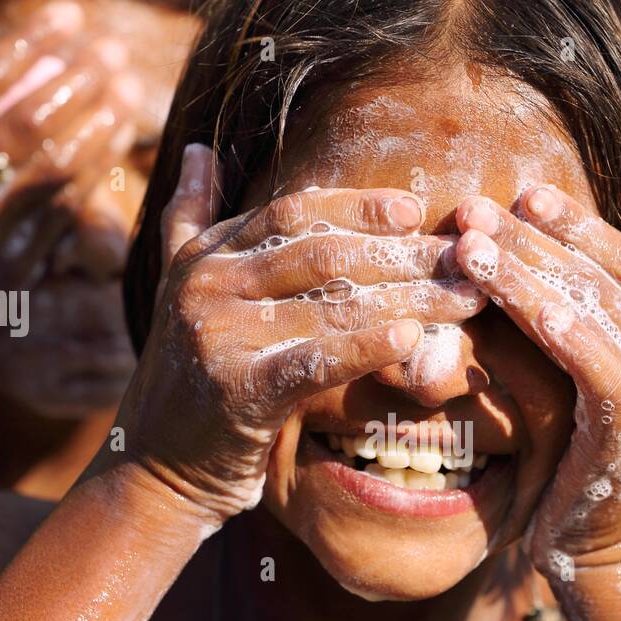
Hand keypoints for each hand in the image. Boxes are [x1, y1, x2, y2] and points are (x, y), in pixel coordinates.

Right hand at [0, 0, 142, 294]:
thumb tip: (47, 47)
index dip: (26, 47)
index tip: (70, 12)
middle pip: (21, 127)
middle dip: (73, 81)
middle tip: (113, 48)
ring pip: (50, 171)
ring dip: (95, 122)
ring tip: (126, 84)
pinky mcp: (8, 273)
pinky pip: (60, 211)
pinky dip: (91, 168)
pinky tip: (116, 135)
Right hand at [117, 145, 485, 522]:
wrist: (154, 470)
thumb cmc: (192, 383)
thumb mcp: (182, 291)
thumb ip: (192, 218)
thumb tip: (201, 149)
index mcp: (205, 255)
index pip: (296, 212)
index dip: (361, 208)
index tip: (418, 212)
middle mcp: (208, 285)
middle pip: (325, 254)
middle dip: (405, 255)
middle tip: (466, 259)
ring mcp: (219, 335)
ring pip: (333, 304)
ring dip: (411, 299)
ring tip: (467, 299)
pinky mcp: (237, 389)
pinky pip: (317, 360)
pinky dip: (369, 347)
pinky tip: (414, 340)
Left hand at [454, 185, 620, 579]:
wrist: (606, 549)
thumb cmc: (579, 458)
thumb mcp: (579, 376)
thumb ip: (575, 316)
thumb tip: (562, 246)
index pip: (613, 253)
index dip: (565, 220)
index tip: (512, 195)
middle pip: (592, 272)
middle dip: (527, 238)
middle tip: (469, 211)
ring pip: (587, 308)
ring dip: (524, 274)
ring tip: (469, 247)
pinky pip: (594, 363)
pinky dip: (561, 332)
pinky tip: (521, 307)